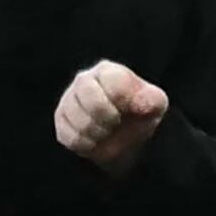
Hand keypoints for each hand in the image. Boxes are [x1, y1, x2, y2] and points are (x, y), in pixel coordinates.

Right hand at [55, 59, 169, 171]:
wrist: (122, 136)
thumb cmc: (138, 114)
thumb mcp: (154, 105)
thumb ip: (152, 100)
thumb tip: (143, 103)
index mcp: (108, 71)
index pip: (115, 85)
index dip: (125, 103)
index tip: (131, 110)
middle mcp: (84, 80)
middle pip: (93, 103)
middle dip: (108, 120)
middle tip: (115, 124)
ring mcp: (69, 99)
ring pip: (79, 121)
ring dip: (98, 134)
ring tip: (106, 133)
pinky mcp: (60, 119)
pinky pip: (70, 136)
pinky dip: (86, 144)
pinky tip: (94, 140)